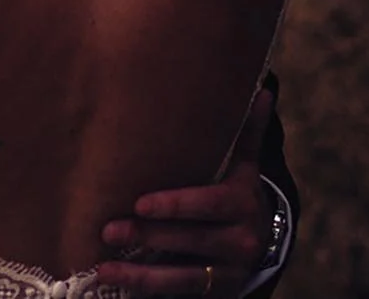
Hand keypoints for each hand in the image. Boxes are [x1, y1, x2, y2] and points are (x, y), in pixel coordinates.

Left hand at [95, 86, 277, 296]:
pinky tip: (116, 282)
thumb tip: (264, 91)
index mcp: (243, 203)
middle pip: (191, 240)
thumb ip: (247, 131)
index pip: (208, 204)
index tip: (140, 203)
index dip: (175, 206)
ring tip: (105, 268)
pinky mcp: (216, 291)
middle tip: (108, 230)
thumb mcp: (245, 166)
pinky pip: (178, 292)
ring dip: (141, 274)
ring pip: (183, 276)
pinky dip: (147, 288)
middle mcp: (241, 241)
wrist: (261, 243)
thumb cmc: (238, 193)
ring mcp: (228, 271)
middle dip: (149, 236)